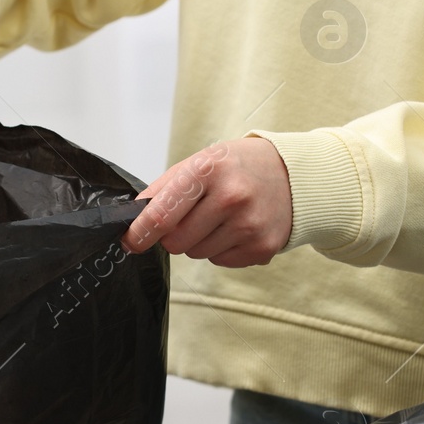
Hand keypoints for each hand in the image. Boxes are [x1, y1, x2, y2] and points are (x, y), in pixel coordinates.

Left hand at [121, 138, 292, 266]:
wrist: (293, 175)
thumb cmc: (237, 167)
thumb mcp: (198, 162)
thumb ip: (162, 190)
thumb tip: (134, 220)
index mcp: (208, 170)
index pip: (161, 215)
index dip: (139, 234)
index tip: (130, 242)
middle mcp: (231, 197)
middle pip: (175, 242)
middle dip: (174, 234)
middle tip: (192, 215)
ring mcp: (249, 225)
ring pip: (196, 254)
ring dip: (199, 241)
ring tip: (220, 217)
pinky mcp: (262, 247)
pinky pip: (219, 262)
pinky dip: (221, 249)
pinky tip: (236, 227)